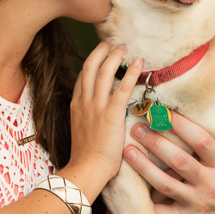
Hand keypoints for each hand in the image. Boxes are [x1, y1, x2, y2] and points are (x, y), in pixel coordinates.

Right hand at [65, 42, 141, 198]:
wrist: (86, 170)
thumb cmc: (86, 158)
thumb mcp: (81, 133)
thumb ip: (87, 120)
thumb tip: (97, 117)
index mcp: (76, 106)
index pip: (82, 77)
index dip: (92, 63)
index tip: (100, 55)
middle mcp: (84, 102)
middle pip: (90, 67)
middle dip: (100, 52)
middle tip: (111, 44)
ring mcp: (96, 107)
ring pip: (104, 72)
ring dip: (115, 57)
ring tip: (124, 48)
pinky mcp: (111, 114)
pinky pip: (122, 88)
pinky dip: (131, 73)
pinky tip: (138, 63)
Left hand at [122, 112, 214, 213]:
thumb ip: (206, 153)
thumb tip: (176, 120)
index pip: (202, 141)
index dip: (182, 125)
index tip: (163, 111)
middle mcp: (212, 185)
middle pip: (180, 160)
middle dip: (156, 142)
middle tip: (137, 128)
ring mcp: (198, 205)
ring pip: (165, 183)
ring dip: (143, 166)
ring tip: (128, 151)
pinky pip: (160, 209)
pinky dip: (146, 198)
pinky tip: (131, 185)